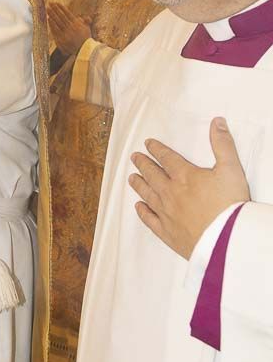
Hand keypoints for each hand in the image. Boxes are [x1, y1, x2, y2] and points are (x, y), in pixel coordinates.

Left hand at [47, 2, 90, 55]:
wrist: (83, 51)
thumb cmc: (85, 40)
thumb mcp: (87, 30)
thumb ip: (86, 22)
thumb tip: (87, 17)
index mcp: (77, 23)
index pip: (67, 13)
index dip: (61, 7)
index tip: (56, 3)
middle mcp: (71, 27)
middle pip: (61, 16)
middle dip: (55, 9)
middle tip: (49, 4)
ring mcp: (66, 33)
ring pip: (57, 22)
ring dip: (52, 15)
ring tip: (48, 9)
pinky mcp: (62, 39)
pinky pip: (55, 30)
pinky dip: (52, 24)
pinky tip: (48, 19)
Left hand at [129, 118, 249, 258]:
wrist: (226, 239)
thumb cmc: (230, 204)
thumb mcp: (231, 169)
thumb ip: (222, 144)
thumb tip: (217, 122)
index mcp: (185, 176)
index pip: (167, 158)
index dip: (156, 149)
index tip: (147, 144)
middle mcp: (171, 193)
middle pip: (153, 175)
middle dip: (143, 164)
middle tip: (134, 157)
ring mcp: (167, 214)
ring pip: (148, 195)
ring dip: (139, 185)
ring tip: (131, 178)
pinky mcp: (168, 233)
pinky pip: (150, 220)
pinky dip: (143, 212)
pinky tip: (138, 207)